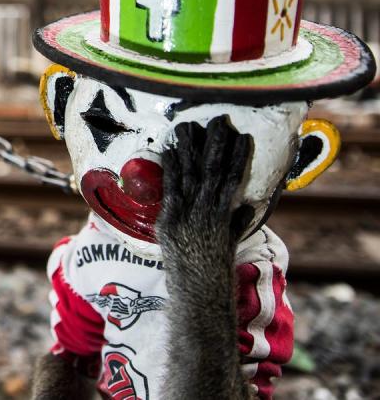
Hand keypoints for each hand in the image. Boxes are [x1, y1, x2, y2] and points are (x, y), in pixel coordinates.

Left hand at [155, 117, 253, 257]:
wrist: (200, 294)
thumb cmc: (215, 270)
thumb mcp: (230, 242)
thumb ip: (236, 222)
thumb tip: (246, 206)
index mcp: (225, 214)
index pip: (234, 178)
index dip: (238, 156)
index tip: (242, 136)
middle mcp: (209, 211)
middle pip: (213, 170)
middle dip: (216, 144)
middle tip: (219, 120)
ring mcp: (189, 215)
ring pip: (191, 174)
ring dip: (189, 148)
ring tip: (188, 126)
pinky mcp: (171, 220)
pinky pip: (170, 188)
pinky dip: (169, 168)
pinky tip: (168, 149)